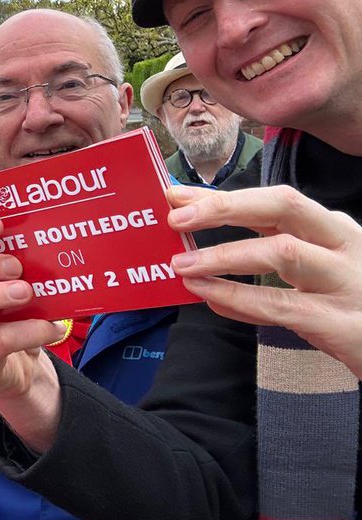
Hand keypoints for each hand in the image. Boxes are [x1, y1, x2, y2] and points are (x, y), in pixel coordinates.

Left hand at [168, 184, 361, 378]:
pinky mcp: (343, 325)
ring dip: (224, 256)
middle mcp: (344, 246)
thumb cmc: (349, 302)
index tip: (175, 194)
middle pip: (283, 207)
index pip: (275, 198)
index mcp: (333, 228)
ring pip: (282, 253)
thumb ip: (267, 246)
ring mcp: (348, 283)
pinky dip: (239, 301)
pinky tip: (208, 298)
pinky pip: (282, 307)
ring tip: (180, 265)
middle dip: (224, 208)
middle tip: (175, 218)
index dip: (223, 195)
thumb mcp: (317, 266)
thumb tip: (197, 231)